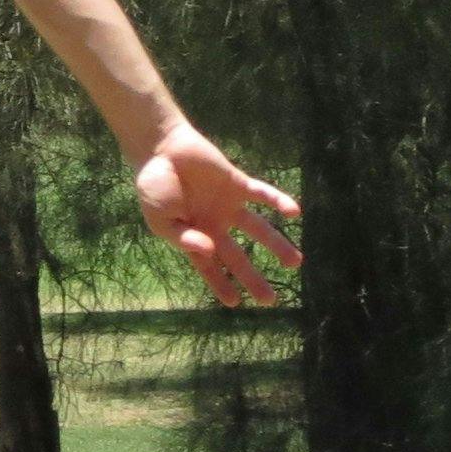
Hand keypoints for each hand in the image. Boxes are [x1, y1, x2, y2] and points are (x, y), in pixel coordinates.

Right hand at [136, 124, 301, 306]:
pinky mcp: (237, 183)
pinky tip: (295, 212)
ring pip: (258, 230)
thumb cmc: (154, 185)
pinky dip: (278, 202)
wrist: (162, 148)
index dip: (221, 284)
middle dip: (253, 278)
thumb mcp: (159, 218)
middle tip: (270, 300)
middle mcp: (215, 225)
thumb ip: (181, 236)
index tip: (235, 303)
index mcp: (193, 236)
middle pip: (239, 256)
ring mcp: (228, 205)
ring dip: (277, 245)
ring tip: (296, 263)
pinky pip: (262, 194)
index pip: (210, 267)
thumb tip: (209, 251)